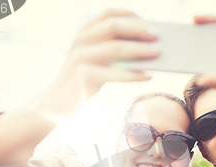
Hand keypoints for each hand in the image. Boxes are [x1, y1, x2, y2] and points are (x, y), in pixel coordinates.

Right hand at [36, 8, 159, 116]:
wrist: (58, 103)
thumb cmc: (85, 80)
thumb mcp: (96, 61)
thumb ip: (113, 51)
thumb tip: (147, 47)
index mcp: (84, 32)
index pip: (108, 14)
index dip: (129, 15)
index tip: (148, 21)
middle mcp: (81, 41)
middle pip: (113, 27)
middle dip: (137, 29)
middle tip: (157, 35)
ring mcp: (80, 58)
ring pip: (115, 48)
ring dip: (139, 49)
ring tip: (157, 53)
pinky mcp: (83, 76)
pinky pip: (114, 73)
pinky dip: (133, 74)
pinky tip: (148, 76)